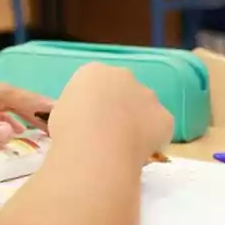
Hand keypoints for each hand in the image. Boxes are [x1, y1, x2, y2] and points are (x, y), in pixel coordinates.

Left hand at [0, 81, 53, 161]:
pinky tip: (14, 133)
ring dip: (21, 114)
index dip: (33, 102)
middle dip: (33, 106)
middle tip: (58, 121)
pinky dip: (6, 120)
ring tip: (44, 128)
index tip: (56, 110)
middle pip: (6, 96)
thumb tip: (10, 131)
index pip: (7, 94)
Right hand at [47, 64, 173, 163]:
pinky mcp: (165, 117)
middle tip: (106, 134)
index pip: (96, 84)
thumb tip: (79, 121)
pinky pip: (159, 127)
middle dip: (119, 108)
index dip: (93, 105)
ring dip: (137, 121)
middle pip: (123, 90)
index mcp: (93, 72)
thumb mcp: (59, 114)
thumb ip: (74, 110)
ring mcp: (147, 95)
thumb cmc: (68, 131)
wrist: (96, 148)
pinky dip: (152, 138)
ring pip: (144, 107)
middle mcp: (123, 76)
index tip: (87, 123)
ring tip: (122, 147)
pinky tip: (138, 153)